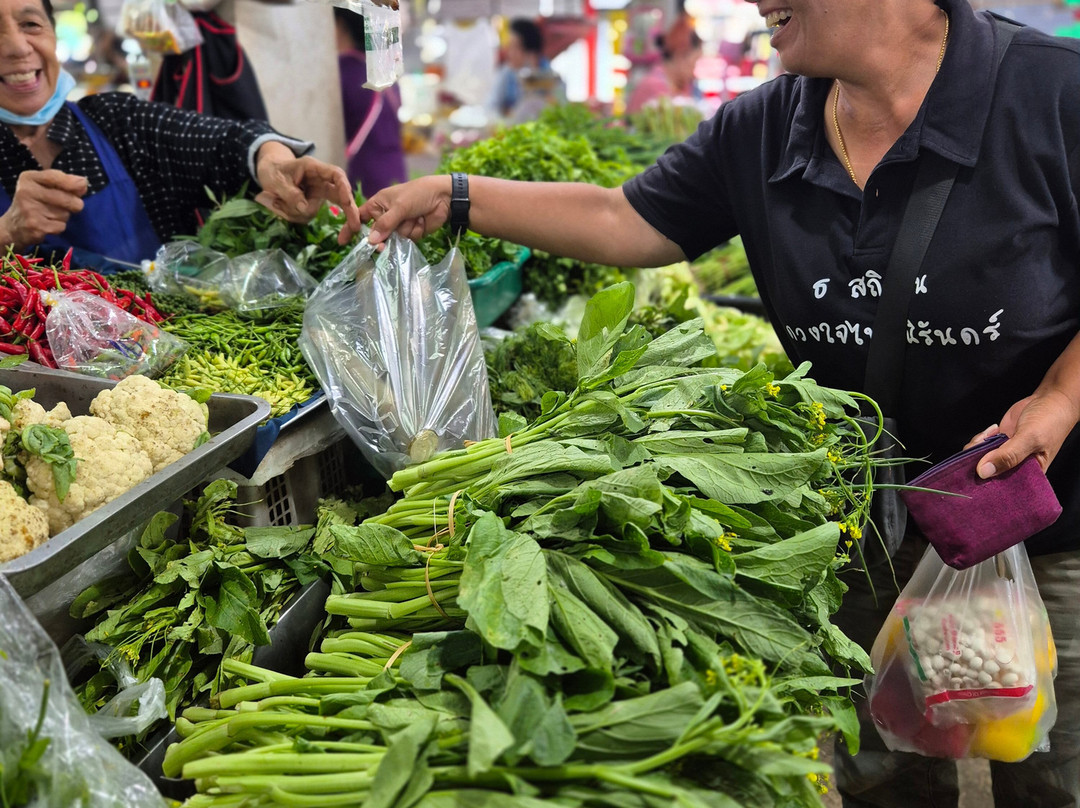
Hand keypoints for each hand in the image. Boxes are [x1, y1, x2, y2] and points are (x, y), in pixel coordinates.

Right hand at [0, 170, 86, 250]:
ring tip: (50, 215)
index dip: (72, 182)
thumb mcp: (44, 187)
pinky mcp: (35, 226)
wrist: (14, 226)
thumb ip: (64, 183)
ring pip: (65, 214)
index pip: (54, 176)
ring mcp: (29, 209)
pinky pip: (61, 226)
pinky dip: (58, 227)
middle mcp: (26, 191)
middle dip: (75, 204)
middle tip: (72, 206)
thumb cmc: (35, 202)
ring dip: (63, 217)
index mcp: (28, 178)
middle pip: (66, 198)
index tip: (83, 185)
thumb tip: (83, 183)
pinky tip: (47, 224)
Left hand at [254, 144, 361, 244]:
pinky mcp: (309, 206)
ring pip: (313, 211)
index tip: (348, 203)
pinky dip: (289, 215)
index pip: (337, 176)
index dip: (345, 189)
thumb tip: (305, 208)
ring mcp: (316, 196)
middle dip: (348, 213)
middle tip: (353, 229)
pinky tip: (279, 205)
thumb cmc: (273, 170)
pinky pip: (303, 217)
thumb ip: (290, 193)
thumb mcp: (276, 180)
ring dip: (293, 212)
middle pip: (341, 197)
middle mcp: (320, 183)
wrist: (268, 173)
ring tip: (274, 200)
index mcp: (315, 169)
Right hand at [358, 175, 451, 246]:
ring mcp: (399, 225)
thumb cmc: (418, 194)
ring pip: (393, 239)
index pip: (360, 217)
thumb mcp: (399, 206)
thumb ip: (385, 224)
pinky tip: (421, 222)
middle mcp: (386, 216)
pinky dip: (413, 233)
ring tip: (413, 217)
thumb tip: (371, 241)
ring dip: (404, 231)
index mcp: (378, 204)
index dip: (351, 229)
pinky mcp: (411, 233)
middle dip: (383, 238)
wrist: (444, 197)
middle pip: (377, 234)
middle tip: (383, 246)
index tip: (342, 242)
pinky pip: (406, 241)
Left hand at [965, 389, 1079, 477]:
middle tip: (978, 450)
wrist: (1049, 400)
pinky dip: (981, 440)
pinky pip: (982, 447)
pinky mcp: (999, 443)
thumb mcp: (1030, 438)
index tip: (974, 476)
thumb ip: (1008, 455)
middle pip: (987, 474)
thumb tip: (984, 472)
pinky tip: (991, 431)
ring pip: (981, 460)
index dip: (986, 484)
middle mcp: (1015, 467)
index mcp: (1029, 474)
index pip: (1002, 487)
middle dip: (976, 464)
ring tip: (988, 436)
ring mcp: (1005, 455)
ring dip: (977, 449)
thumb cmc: (1050, 421)